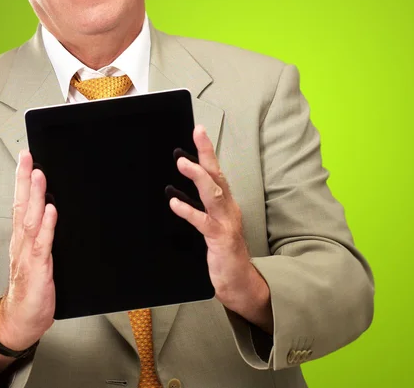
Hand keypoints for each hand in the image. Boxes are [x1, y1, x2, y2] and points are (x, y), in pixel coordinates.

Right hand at [0, 150, 56, 350]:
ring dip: (35, 196)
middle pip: (21, 205)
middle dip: (25, 180)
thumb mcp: (37, 254)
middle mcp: (21, 242)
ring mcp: (28, 254)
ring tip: (39, 175)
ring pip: (29, 220)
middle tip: (28, 157)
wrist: (22, 319)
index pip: (20, 203)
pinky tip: (50, 210)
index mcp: (21, 238)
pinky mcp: (38, 268)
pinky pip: (42, 243)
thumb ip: (42, 232)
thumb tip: (52, 207)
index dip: (22, 180)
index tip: (26, 159)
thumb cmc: (32, 286)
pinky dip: (47, 226)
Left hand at [170, 125, 272, 332]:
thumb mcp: (211, 224)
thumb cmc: (223, 252)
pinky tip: (174, 202)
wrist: (239, 282)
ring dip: (198, 176)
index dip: (207, 151)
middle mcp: (229, 208)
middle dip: (207, 152)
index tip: (198, 131)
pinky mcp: (220, 239)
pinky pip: (203, 222)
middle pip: (218, 175)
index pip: (216, 172)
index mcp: (226, 203)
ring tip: (182, 162)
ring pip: (213, 194)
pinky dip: (188, 210)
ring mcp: (226, 223)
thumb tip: (176, 191)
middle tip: (198, 132)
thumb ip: (199, 207)